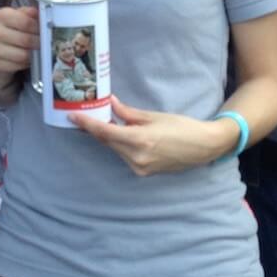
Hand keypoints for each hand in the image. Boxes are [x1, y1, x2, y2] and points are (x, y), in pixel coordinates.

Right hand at [0, 6, 37, 101]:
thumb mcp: (20, 17)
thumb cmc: (12, 30)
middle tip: (45, 44)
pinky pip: (17, 66)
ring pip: (22, 55)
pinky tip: (27, 59)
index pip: (26, 22)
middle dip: (39, 43)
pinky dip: (25, 63)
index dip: (39, 28)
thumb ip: (30, 14)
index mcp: (2, 15)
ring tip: (37, 51)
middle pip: (25, 40)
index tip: (45, 31)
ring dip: (33, 55)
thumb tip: (41, 15)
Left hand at [70, 97, 236, 175]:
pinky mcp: (144, 171)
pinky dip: (122, 145)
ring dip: (111, 136)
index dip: (86, 124)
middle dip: (97, 128)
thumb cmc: (182, 127)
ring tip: (109, 121)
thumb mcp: (153, 116)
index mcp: (139, 141)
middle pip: (108, 141)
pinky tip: (124, 135)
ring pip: (116, 149)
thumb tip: (110, 104)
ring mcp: (140, 167)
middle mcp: (137, 158)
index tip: (73, 117)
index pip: (105, 132)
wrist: (204, 146)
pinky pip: (125, 156)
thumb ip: (128, 113)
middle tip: (88, 114)